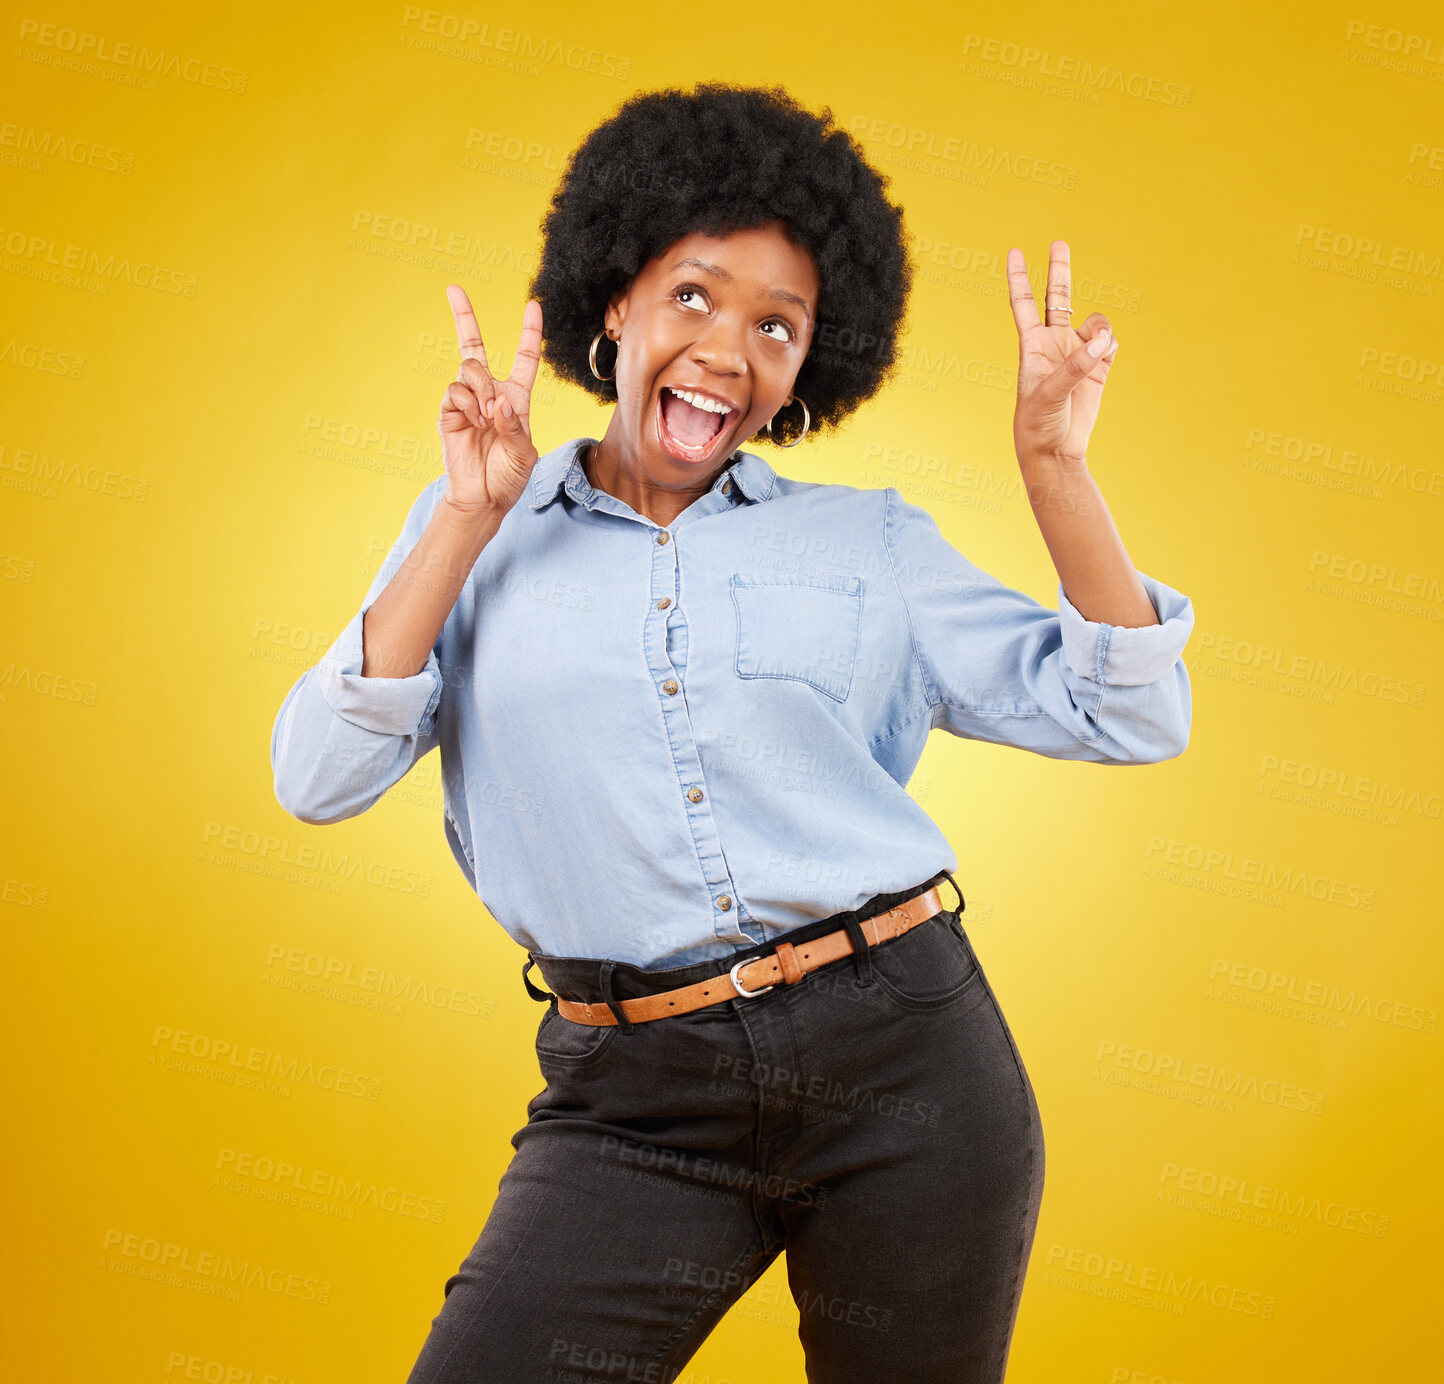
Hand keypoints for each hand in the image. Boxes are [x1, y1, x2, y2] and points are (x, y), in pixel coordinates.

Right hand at [438, 286, 542, 520]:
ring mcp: (468, 401)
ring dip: (481, 387)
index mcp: (517, 398)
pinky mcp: (449, 412)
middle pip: (474, 345)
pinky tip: (475, 422)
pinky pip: (455, 391)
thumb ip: (515, 426)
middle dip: (463, 314)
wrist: (483, 498)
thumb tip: (498, 402)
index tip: (533, 305)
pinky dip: (468, 404)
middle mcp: (490, 393)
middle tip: (453, 289)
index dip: (529, 332)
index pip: (524, 358)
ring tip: (487, 416)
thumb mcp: (524, 453)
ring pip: (469, 368)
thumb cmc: (509, 477)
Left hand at [1006, 240, 1119, 467]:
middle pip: (1058, 297)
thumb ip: (1073, 367)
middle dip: (1060, 270)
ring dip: (1100, 328)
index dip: (1018, 278)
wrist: (1056, 451)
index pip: (1024, 304)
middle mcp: (1054, 344)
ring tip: (1098, 348)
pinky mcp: (1097, 367)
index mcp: (1032, 346)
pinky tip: (1102, 358)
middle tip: (1059, 242)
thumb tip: (1102, 342)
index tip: (1014, 252)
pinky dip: (1109, 346)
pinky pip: (1109, 343)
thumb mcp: (1047, 395)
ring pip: (1094, 321)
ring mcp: (1077, 354)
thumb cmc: (1038, 424)